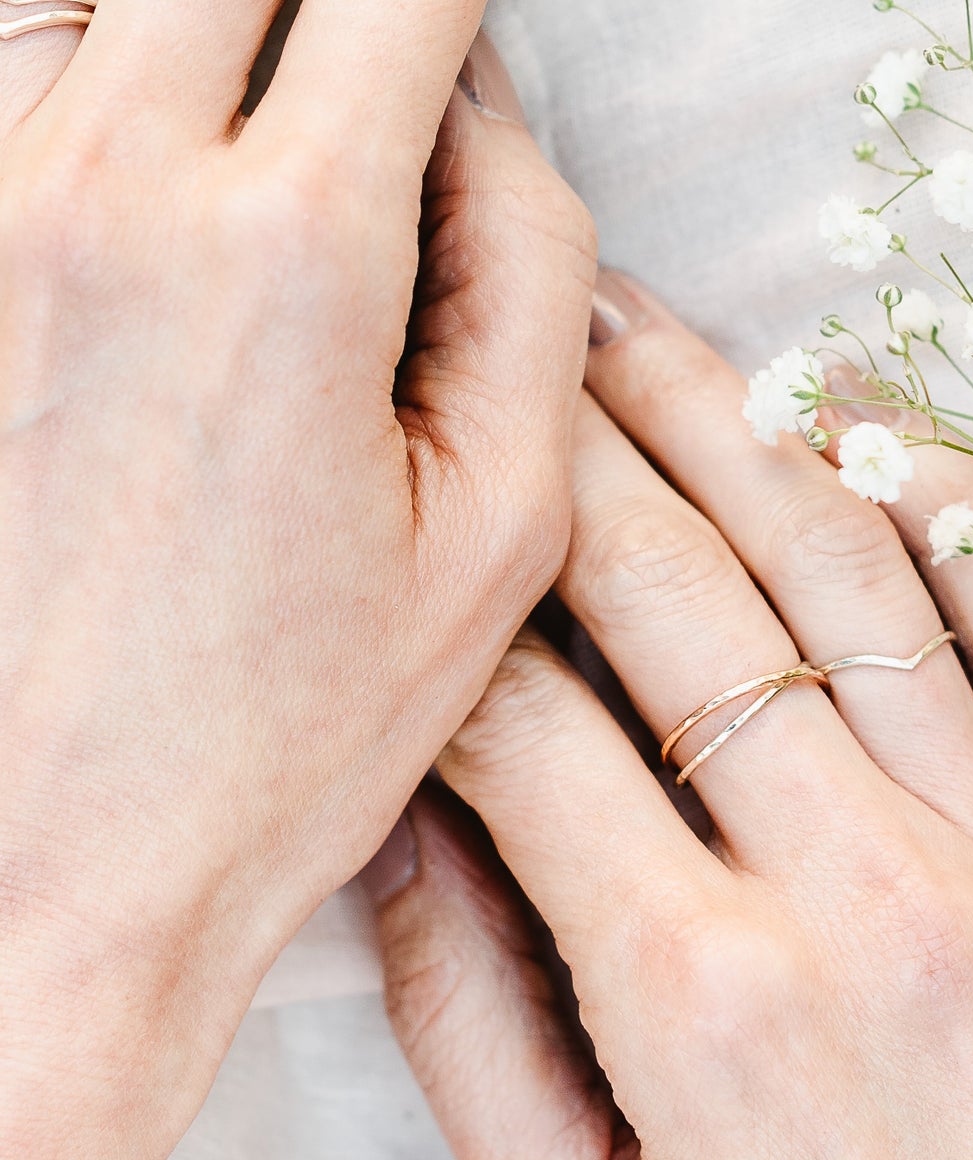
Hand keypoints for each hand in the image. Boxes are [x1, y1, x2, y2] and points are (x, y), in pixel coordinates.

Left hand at [0, 18, 592, 1159]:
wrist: (43, 870)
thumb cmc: (283, 729)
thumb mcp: (499, 532)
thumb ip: (529, 285)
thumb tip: (488, 123)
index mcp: (294, 256)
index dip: (453, 3)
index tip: (466, 47)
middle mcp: (105, 194)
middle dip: (328, 9)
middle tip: (370, 105)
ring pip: (92, 4)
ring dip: (198, 44)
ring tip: (265, 178)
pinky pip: (3, 92)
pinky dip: (90, 103)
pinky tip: (151, 215)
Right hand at [368, 275, 972, 1159]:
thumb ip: (468, 1036)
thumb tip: (392, 834)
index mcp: (704, 1005)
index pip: (528, 732)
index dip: (453, 635)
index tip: (427, 575)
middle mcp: (870, 898)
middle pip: (684, 602)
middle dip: (576, 459)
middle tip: (520, 350)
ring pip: (861, 576)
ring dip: (742, 432)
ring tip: (660, 334)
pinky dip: (970, 508)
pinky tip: (882, 432)